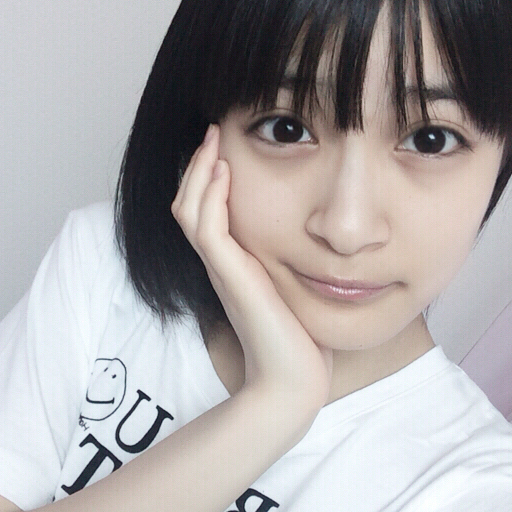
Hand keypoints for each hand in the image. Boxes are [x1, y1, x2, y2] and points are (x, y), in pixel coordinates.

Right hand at [171, 124, 332, 414]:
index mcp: (233, 265)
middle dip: (198, 164)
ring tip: (213, 138)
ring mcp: (222, 270)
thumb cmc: (299, 342)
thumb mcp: (295, 290)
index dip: (208, 178)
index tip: (225, 145)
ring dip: (199, 170)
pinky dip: (210, 195)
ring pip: (190, 209)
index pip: (206, 212)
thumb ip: (294, 264)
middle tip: (213, 129)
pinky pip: (207, 227)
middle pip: (189, 204)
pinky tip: (225, 169)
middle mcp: (221, 264)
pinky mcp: (230, 277)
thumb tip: (323, 245)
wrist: (292, 381)